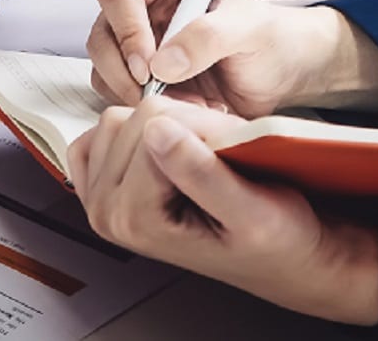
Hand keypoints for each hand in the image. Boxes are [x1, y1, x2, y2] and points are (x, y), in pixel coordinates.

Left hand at [67, 97, 377, 325]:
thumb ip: (202, 173)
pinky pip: (105, 132)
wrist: (278, 258)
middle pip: (130, 121)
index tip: (231, 149)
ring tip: (199, 154)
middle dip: (182, 125)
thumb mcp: (253, 212)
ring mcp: (100, 199)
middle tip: (219, 154)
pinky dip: (138, 131)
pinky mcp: (102, 185)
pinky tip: (168, 151)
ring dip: (163, 125)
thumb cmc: (274, 240)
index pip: (153, 126)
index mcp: (135, 219)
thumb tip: (156, 130)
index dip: (202, 126)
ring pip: (118, 120)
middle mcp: (107, 212)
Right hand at [87, 0, 377, 114]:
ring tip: (181, 105)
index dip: (127, 28)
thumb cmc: (274, 41)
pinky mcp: (138, 74)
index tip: (149, 65)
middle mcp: (145, 4)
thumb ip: (209, 37)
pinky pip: (114, 91)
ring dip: (131, 92)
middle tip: (155, 94)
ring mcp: (138, 40)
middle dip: (123, 69)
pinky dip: (139, 107)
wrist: (284, 75)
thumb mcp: (251, 31)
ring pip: (102, 65)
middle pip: (102, 31)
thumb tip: (162, 62)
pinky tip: (179, 111)